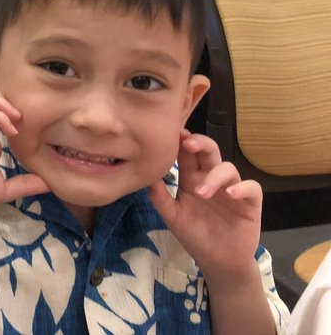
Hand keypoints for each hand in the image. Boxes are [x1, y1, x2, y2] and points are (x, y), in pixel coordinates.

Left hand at [148, 130, 262, 282]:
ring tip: (201, 192)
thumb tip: (146, 176)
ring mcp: (232, 189)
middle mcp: (212, 179)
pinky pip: (251, 188)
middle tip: (188, 144)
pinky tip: (231, 194)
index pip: (187, 153)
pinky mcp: (250, 203)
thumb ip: (160, 197)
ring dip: (214, 176)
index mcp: (191, 178)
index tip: (172, 135)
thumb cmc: (194, 235)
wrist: (218, 261)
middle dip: (200, 143)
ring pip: (228, 168)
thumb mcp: (173, 217)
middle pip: (210, 151)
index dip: (181, 142)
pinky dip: (242, 188)